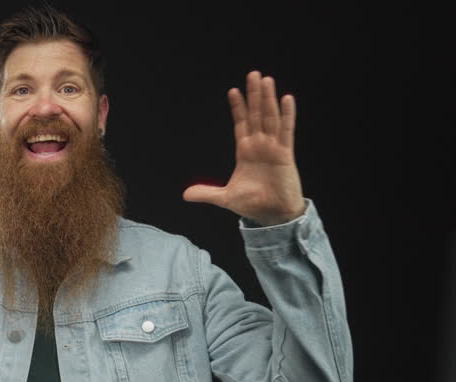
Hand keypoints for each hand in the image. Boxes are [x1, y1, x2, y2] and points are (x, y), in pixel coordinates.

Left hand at [183, 71, 304, 225]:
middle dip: (254, 95)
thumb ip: (206, 193)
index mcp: (246, 152)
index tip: (233, 90)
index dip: (238, 108)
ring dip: (268, 99)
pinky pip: (286, 130)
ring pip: (270, 117)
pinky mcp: (285, 154)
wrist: (273, 215)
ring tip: (266, 80)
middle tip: (253, 74)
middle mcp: (260, 146)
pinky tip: (287, 99)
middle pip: (256, 114)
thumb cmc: (253, 205)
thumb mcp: (225, 198)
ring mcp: (273, 148)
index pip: (241, 124)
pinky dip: (287, 115)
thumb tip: (185, 194)